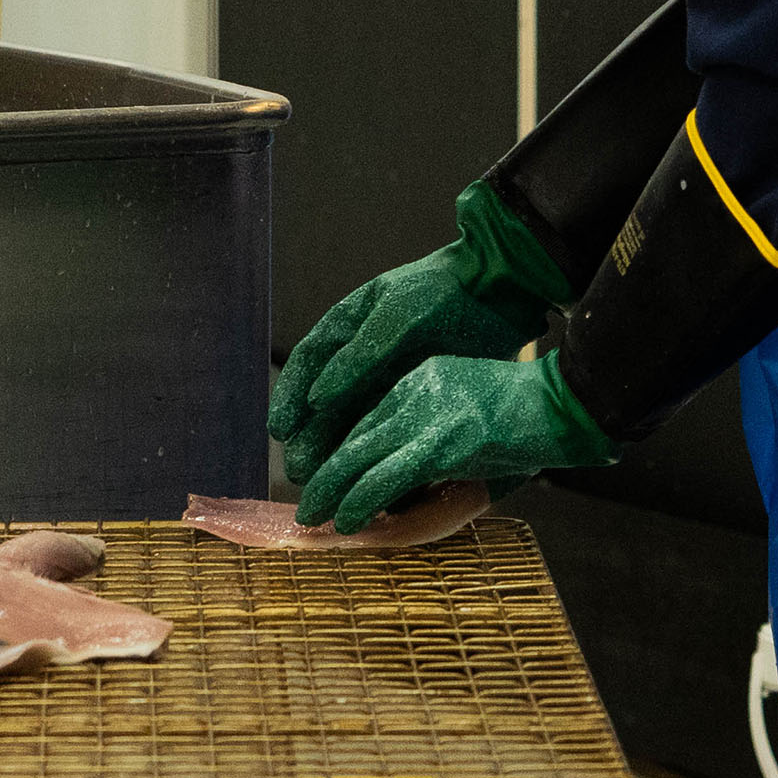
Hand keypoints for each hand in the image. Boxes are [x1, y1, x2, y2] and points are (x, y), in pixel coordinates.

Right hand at [270, 182, 568, 483]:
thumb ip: (358, 355)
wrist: (498, 292)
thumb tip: (317, 399)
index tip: (279, 431)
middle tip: (302, 471)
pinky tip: (372, 479)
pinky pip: (388, 431)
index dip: (290, 398)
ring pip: (353, 422)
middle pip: (326, 404)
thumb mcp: (396, 317)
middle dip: (310, 438)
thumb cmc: (442, 293)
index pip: (307, 365)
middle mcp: (361, 357)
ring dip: (337, 453)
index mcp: (347, 326)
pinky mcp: (415, 399)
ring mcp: (388, 379)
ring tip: (327, 485)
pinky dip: (378, 453)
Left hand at [296, 353, 614, 532]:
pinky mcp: (438, 445)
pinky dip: (358, 500)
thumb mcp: (474, 413)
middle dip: (326, 473)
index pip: (367, 419)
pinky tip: (344, 519)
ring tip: (314, 517)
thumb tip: (415, 481)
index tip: (327, 478)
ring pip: (358, 457)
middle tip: (308, 502)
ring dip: (331, 491)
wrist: (566, 402)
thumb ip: (442, 439)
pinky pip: (383, 477)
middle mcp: (414, 392)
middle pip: (354, 436)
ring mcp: (424, 417)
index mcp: (421, 381)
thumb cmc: (533, 415)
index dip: (342, 454)